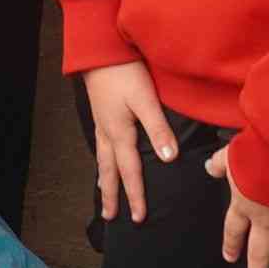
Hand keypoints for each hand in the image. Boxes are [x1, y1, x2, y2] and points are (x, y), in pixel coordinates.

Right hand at [83, 59, 178, 225]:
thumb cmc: (124, 72)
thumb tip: (168, 158)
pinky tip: (104, 158)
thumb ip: (158, 128)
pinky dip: (102, 160)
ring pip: (102, 159)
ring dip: (104, 179)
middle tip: (110, 217)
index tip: (140, 218)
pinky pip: (100, 146)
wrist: (100, 50)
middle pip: (109, 171)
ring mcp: (101, 123)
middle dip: (112, 195)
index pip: (130, 172)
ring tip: (104, 193)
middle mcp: (107, 132)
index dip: (136, 195)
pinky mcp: (100, 113)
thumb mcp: (144, 99)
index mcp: (120, 133)